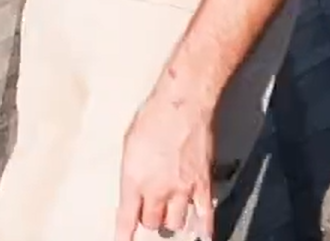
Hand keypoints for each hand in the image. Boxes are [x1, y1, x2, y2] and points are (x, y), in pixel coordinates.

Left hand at [115, 88, 214, 240]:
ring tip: (171, 207)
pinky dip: (204, 229)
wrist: (184, 102)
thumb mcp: (130, 141)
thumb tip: (132, 185)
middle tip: (151, 207)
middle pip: (152, 222)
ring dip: (172, 218)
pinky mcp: (203, 184)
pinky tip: (203, 236)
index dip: (124, 236)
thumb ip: (131, 170)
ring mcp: (182, 190)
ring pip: (175, 223)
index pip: (127, 220)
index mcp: (135, 179)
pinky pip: (204, 216)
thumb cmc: (154, 113)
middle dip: (150, 217)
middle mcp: (157, 190)